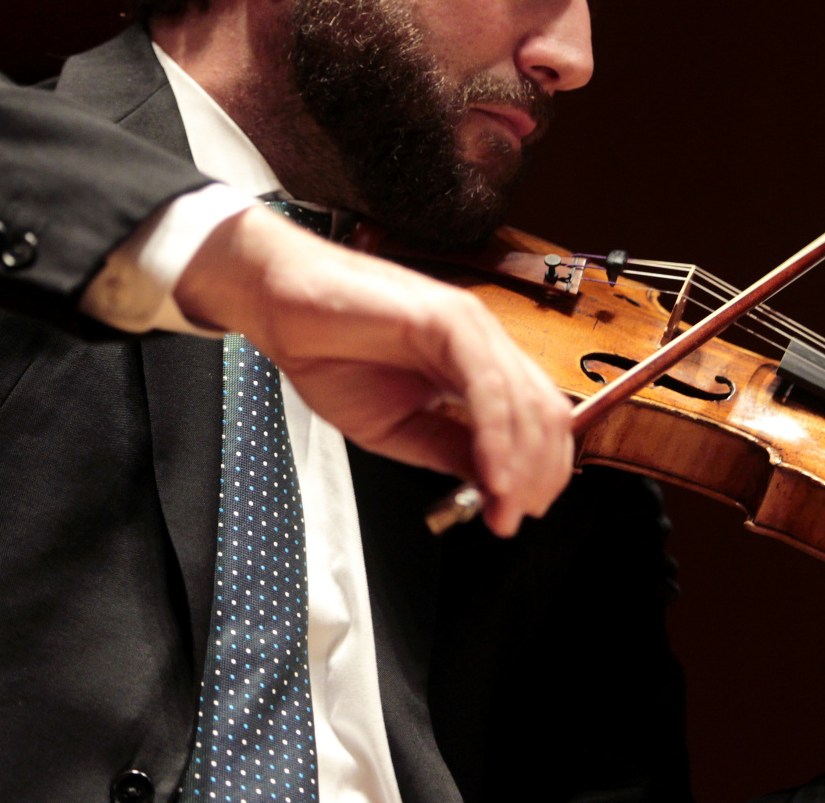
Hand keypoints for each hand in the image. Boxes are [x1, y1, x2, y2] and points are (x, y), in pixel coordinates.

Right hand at [173, 205, 573, 536]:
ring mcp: (471, 327)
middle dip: (536, 475)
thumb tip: (495, 488)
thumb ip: (448, 449)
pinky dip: (497, 434)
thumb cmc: (329, 354)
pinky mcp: (448, 318)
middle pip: (544, 414)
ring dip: (521, 463)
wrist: (281, 307)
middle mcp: (483, 343)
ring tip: (504, 504)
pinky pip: (489, 384)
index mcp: (476, 366)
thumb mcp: (397, 427)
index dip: (537, 473)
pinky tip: (491, 472)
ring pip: (525, 401)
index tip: (514, 515)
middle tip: (512, 518)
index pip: (535, 420)